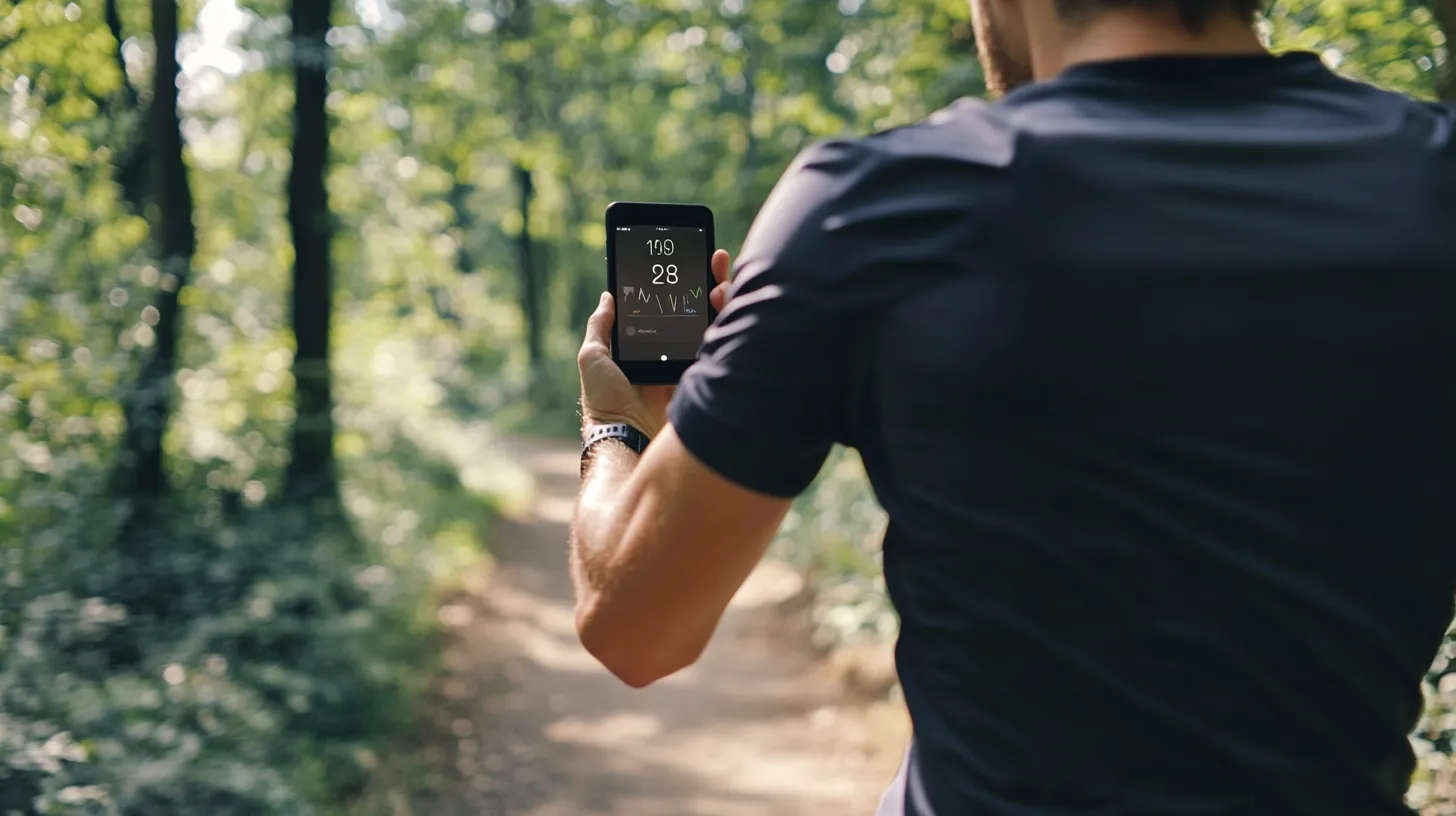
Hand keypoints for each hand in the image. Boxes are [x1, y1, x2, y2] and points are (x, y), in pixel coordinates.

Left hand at [579, 249, 731, 438]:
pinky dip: (729, 324)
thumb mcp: (592, 355)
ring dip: (723, 297)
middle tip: (715, 261)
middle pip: (700, 310)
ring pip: (718, 324)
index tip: (691, 258)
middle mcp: (675, 351)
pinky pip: (724, 349)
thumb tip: (607, 296)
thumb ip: (601, 326)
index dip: (683, 282)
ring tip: (719, 283)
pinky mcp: (706, 379)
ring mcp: (694, 365)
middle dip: (712, 281)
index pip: (673, 305)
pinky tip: (725, 304)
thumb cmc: (604, 400)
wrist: (625, 434)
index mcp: (652, 344)